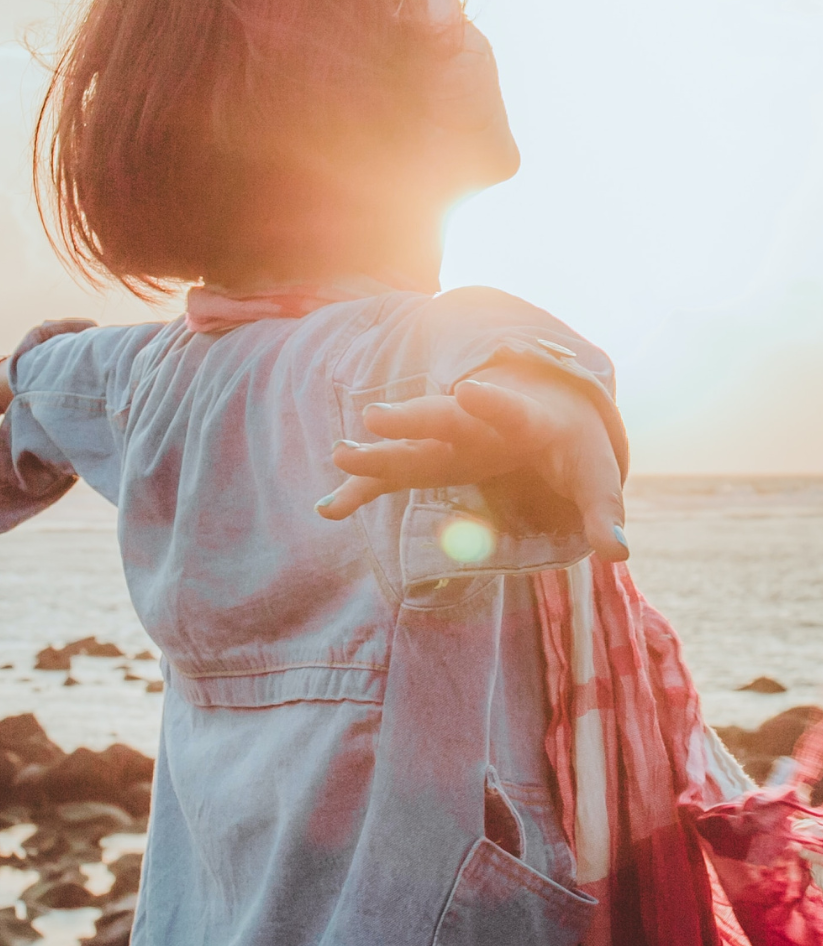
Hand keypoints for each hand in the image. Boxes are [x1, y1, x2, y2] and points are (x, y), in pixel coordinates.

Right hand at [317, 371, 627, 561]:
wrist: (547, 408)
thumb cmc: (574, 444)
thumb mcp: (596, 475)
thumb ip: (603, 513)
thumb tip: (617, 554)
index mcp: (525, 420)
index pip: (510, 410)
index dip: (493, 403)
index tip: (469, 391)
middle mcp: (479, 423)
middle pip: (443, 419)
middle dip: (411, 419)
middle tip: (375, 416)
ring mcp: (451, 441)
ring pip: (410, 445)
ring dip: (376, 452)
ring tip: (339, 455)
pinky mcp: (434, 461)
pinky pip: (394, 477)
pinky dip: (364, 489)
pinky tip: (329, 508)